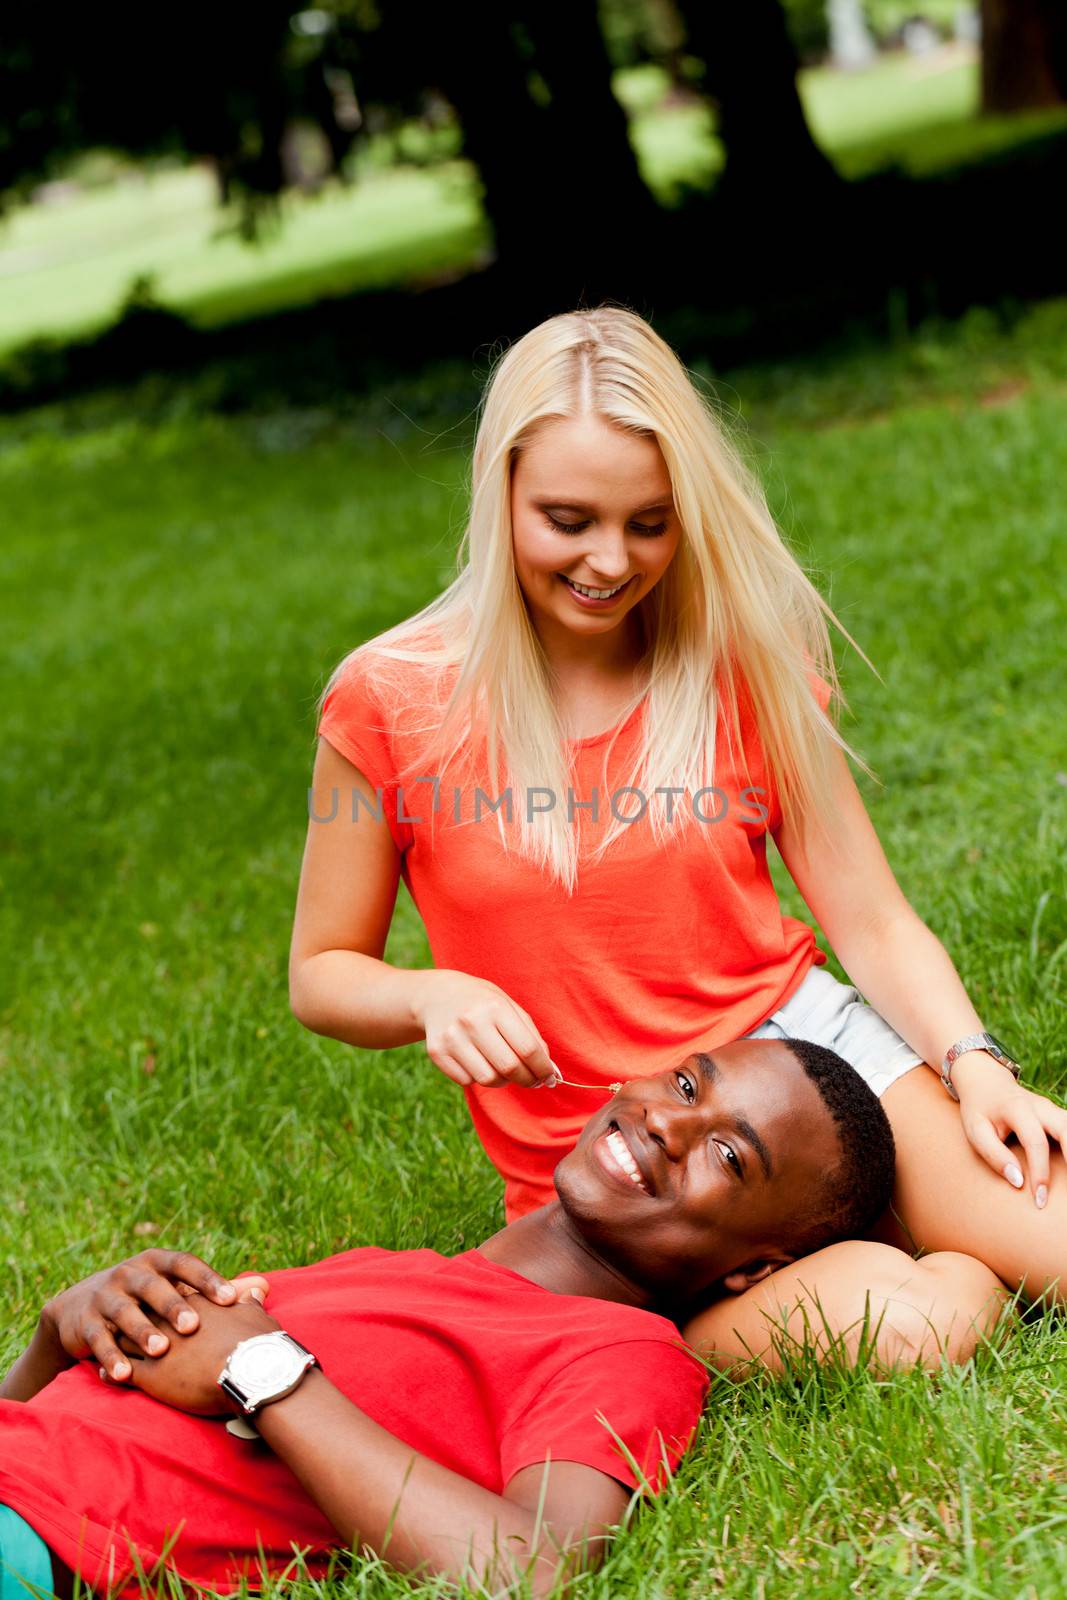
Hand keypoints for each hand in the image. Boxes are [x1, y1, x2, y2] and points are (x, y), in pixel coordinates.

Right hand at [42, 1248, 244, 1382]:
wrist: (79, 1307)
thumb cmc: (144, 1299)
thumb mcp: (174, 1288)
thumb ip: (216, 1291)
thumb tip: (265, 1287)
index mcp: (158, 1262)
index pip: (185, 1264)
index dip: (207, 1279)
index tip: (231, 1298)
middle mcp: (131, 1273)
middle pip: (154, 1286)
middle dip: (174, 1305)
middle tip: (194, 1325)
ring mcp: (105, 1296)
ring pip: (125, 1312)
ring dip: (142, 1331)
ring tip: (160, 1350)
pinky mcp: (84, 1322)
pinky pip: (99, 1340)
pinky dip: (110, 1357)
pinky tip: (123, 1374)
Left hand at [119, 1293, 280, 1414]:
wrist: (249, 1372)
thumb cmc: (256, 1343)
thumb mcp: (255, 1315)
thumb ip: (250, 1300)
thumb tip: (256, 1288)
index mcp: (193, 1304)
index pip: (171, 1297)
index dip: (163, 1302)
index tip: (156, 1303)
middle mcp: (170, 1321)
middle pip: (142, 1313)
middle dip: (132, 1317)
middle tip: (122, 1321)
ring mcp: (157, 1347)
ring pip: (126, 1339)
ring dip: (117, 1343)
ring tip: (109, 1346)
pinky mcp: (151, 1376)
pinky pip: (123, 1371)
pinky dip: (112, 1370)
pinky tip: (106, 1373)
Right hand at [412, 969, 557, 1088]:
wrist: (438, 995)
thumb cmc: (483, 1003)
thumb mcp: (509, 1007)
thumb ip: (532, 1037)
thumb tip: (550, 1071)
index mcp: (495, 1007)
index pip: (528, 1049)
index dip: (543, 1069)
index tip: (550, 1078)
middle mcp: (472, 1021)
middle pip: (509, 1067)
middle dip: (527, 1080)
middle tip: (532, 1080)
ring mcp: (451, 1038)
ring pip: (488, 1079)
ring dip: (503, 1081)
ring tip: (503, 1069)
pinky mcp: (437, 1052)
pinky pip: (467, 1080)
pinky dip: (478, 1077)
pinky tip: (479, 1063)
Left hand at [954, 1054, 1066, 1206]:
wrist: (985, 1082)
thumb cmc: (979, 1110)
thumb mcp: (975, 1130)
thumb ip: (994, 1155)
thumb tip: (1018, 1181)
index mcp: (1017, 1108)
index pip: (1036, 1142)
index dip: (1040, 1172)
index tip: (1040, 1199)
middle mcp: (1041, 1106)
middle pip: (1066, 1129)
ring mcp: (1052, 1109)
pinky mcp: (1057, 1115)